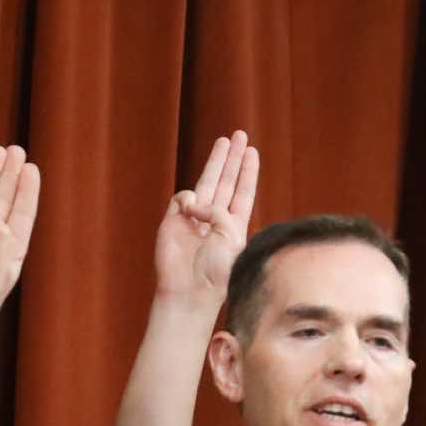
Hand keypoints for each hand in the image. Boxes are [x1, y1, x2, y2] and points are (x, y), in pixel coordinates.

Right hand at [155, 131, 258, 299]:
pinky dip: (188, 200)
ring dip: (216, 161)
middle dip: (232, 158)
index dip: (247, 172)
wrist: (190, 289)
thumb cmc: (217, 270)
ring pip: (206, 182)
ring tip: (224, 140)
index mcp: (235, 225)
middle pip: (225, 180)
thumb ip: (219, 213)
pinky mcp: (173, 220)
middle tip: (239, 135)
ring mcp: (194, 218)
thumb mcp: (231, 237)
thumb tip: (194, 203)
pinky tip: (191, 212)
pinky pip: (183, 198)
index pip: (243, 192)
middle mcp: (215, 218)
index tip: (252, 152)